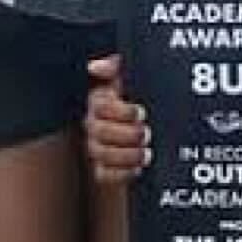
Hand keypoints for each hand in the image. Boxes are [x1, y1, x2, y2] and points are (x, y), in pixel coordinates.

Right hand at [84, 54, 149, 184]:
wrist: (147, 127)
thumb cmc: (135, 99)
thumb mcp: (127, 76)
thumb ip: (115, 65)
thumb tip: (95, 67)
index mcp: (99, 101)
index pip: (100, 106)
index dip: (121, 111)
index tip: (140, 111)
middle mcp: (94, 124)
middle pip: (99, 132)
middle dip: (126, 134)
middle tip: (146, 132)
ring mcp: (97, 147)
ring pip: (101, 154)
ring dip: (126, 155)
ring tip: (146, 152)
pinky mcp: (104, 169)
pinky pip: (104, 175)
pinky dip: (121, 173)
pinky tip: (137, 167)